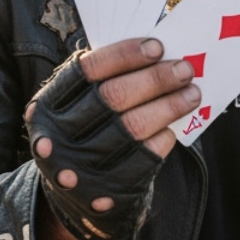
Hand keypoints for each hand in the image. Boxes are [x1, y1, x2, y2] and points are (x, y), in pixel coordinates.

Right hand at [25, 38, 200, 239]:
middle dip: (154, 79)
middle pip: (113, 97)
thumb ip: (105, 80)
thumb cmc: (86, 131)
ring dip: (168, 106)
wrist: (75, 193)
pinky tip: (172, 127)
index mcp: (47, 105)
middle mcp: (57, 135)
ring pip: (133, 127)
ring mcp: (79, 166)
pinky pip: (144, 158)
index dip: (124, 56)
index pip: (88, 70)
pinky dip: (163, 138)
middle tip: (184, 69)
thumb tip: (156, 54)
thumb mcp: (78, 105)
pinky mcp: (105, 191)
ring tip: (192, 93)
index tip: (157, 46)